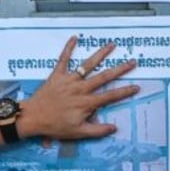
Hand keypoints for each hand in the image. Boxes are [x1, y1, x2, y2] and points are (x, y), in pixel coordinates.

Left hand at [16, 36, 138, 139]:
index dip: (125, 92)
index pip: (110, 96)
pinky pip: (63, 59)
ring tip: (112, 45)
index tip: (136, 87)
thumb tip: (114, 127)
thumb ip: (98, 130)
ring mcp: (69, 80)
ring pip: (88, 65)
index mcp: (87, 103)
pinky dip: (68, 48)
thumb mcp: (78, 133)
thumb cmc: (55, 126)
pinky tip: (75, 37)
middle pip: (104, 77)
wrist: (33, 117)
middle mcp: (80, 88)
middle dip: (120, 69)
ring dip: (101, 54)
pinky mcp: (57, 75)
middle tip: (132, 62)